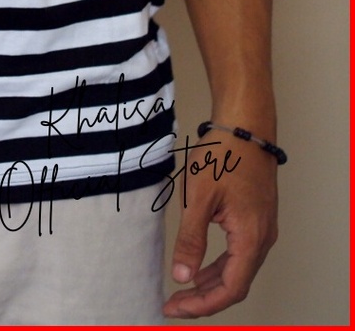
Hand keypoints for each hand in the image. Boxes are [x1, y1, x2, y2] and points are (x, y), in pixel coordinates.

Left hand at [163, 135, 278, 317]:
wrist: (245, 127)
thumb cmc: (223, 155)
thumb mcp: (199, 197)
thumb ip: (191, 239)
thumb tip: (182, 277)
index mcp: (251, 238)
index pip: (231, 289)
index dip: (202, 304)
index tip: (174, 308)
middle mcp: (262, 240)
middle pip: (235, 285)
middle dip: (203, 299)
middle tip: (173, 305)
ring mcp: (261, 230)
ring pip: (237, 270)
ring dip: (210, 285)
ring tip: (181, 292)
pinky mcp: (255, 221)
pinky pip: (238, 255)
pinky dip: (218, 267)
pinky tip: (198, 268)